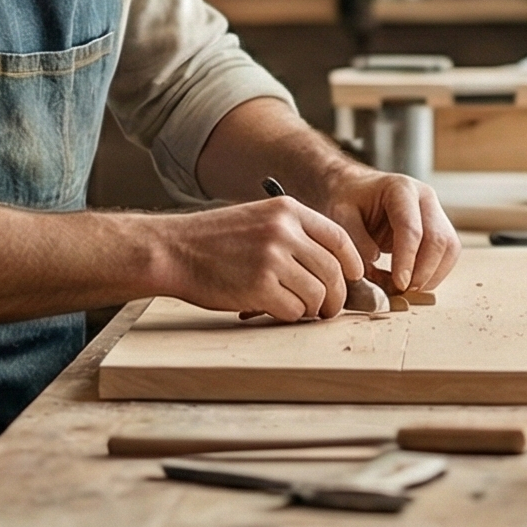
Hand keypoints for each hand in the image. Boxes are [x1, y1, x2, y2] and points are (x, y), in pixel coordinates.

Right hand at [158, 194, 362, 321]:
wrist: (173, 250)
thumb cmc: (214, 241)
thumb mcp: (258, 219)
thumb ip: (293, 235)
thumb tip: (332, 266)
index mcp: (287, 210)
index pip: (338, 238)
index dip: (352, 263)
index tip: (353, 278)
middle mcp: (283, 231)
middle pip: (333, 271)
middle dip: (336, 296)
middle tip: (328, 308)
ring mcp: (272, 259)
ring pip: (318, 294)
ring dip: (312, 309)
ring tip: (297, 308)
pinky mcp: (259, 287)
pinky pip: (294, 311)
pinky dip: (289, 316)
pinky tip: (273, 309)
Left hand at [312, 169, 460, 292]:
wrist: (357, 190)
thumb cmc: (348, 202)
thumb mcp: (340, 216)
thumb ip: (355, 240)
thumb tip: (374, 262)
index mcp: (400, 189)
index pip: (411, 229)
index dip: (407, 260)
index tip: (398, 285)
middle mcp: (425, 197)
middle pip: (438, 240)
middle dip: (423, 272)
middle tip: (401, 291)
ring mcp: (436, 211)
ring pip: (449, 249)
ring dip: (431, 275)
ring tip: (405, 289)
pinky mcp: (439, 227)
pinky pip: (448, 255)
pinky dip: (433, 274)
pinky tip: (411, 281)